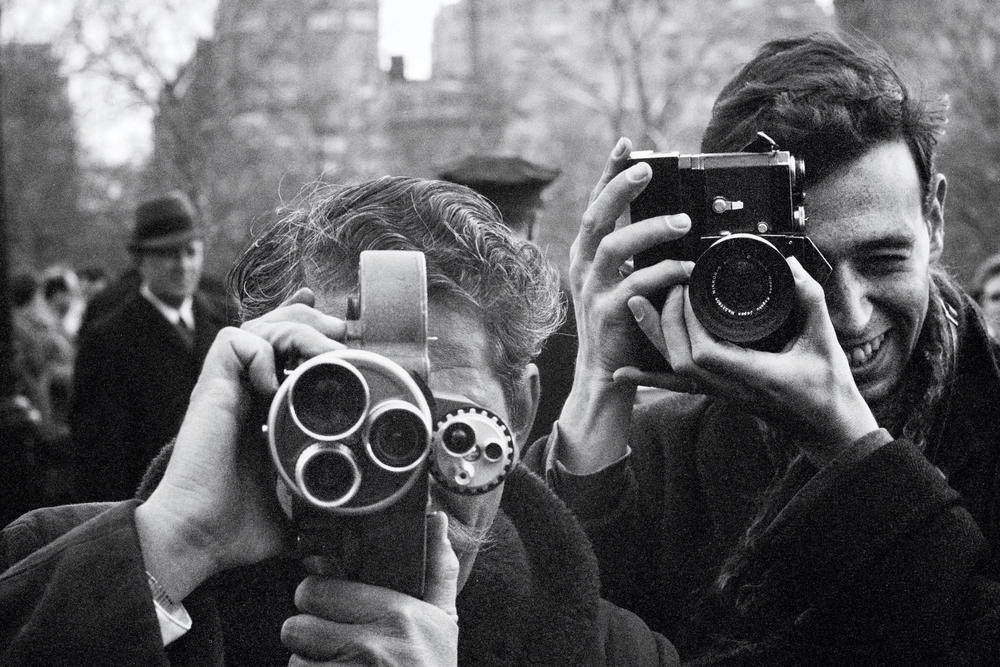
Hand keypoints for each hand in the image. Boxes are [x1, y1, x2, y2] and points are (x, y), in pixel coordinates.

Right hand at [135, 288, 347, 601]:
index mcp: (258, 414)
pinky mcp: (210, 391)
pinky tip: (277, 384)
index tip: (339, 332)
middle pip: (270, 330)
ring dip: (295, 330)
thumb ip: (312, 507)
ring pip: (255, 328)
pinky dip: (260, 353)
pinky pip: (232, 343)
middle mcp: (240, 396)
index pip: (281, 357)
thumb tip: (342, 524)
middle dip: (308, 321)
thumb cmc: (231, 531)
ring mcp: (225, 391)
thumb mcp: (288, 511)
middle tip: (339, 332)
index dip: (308, 336)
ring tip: (323, 352)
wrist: (196, 540)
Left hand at [281, 512, 459, 665]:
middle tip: (331, 641)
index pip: (316, 589)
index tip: (334, 607)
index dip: (319, 599)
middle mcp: (371, 646)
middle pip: (295, 626)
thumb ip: (438, 568)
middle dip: (309, 635)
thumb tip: (435, 518)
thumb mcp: (444, 621)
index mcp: (397, 613)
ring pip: (294, 664)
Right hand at [556, 138, 693, 471]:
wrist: (607, 375)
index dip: (610, 173)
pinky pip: (635, 285)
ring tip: (682, 222)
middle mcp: (583, 266)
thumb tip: (677, 219)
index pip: (598, 204)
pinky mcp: (606, 314)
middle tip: (647, 168)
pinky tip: (687, 269)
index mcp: (588, 254)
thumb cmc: (625, 325)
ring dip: (648, 229)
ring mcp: (592, 290)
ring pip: (614, 247)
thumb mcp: (628, 281)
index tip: (628, 144)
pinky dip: (663, 273)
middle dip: (619, 187)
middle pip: (596, 216)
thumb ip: (643, 254)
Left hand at [617, 257, 878, 464]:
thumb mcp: (825, 341)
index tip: (688, 289)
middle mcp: (730, 388)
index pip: (704, 353)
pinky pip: (677, 385)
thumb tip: (790, 266)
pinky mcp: (718, 393)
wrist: (827, 430)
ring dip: (654, 337)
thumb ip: (809, 301)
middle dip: (666, 321)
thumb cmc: (828, 390)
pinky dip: (649, 375)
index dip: (688, 322)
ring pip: (674, 371)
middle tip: (669, 286)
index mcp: (755, 375)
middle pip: (680, 360)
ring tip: (636, 305)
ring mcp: (721, 393)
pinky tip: (624, 371)